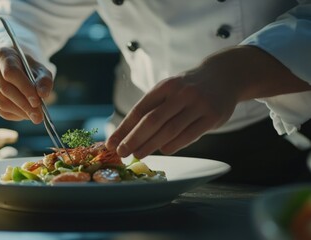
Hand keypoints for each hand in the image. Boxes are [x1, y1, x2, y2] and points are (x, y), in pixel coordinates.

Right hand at [0, 47, 52, 122]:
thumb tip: (43, 94)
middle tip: (39, 116)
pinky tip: (25, 115)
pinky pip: (0, 110)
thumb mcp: (39, 69)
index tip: (37, 102)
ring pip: (2, 102)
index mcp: (3, 54)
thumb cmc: (27, 68)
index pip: (11, 73)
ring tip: (35, 116)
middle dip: (24, 105)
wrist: (11, 67)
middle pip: (6, 89)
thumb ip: (44, 80)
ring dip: (21, 112)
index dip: (24, 88)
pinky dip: (15, 115)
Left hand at [106, 46, 309, 157]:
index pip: (139, 110)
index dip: (124, 128)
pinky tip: (163, 151)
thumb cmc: (188, 87)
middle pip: (152, 121)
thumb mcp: (170, 89)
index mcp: (165, 86)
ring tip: (138, 155)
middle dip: (134, 139)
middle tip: (122, 152)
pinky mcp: (213, 116)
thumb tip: (127, 132)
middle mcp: (180, 93)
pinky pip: (190, 135)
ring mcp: (198, 104)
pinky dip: (174, 145)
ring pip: (170, 130)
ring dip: (151, 145)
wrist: (224, 76)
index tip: (111, 143)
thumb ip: (153, 107)